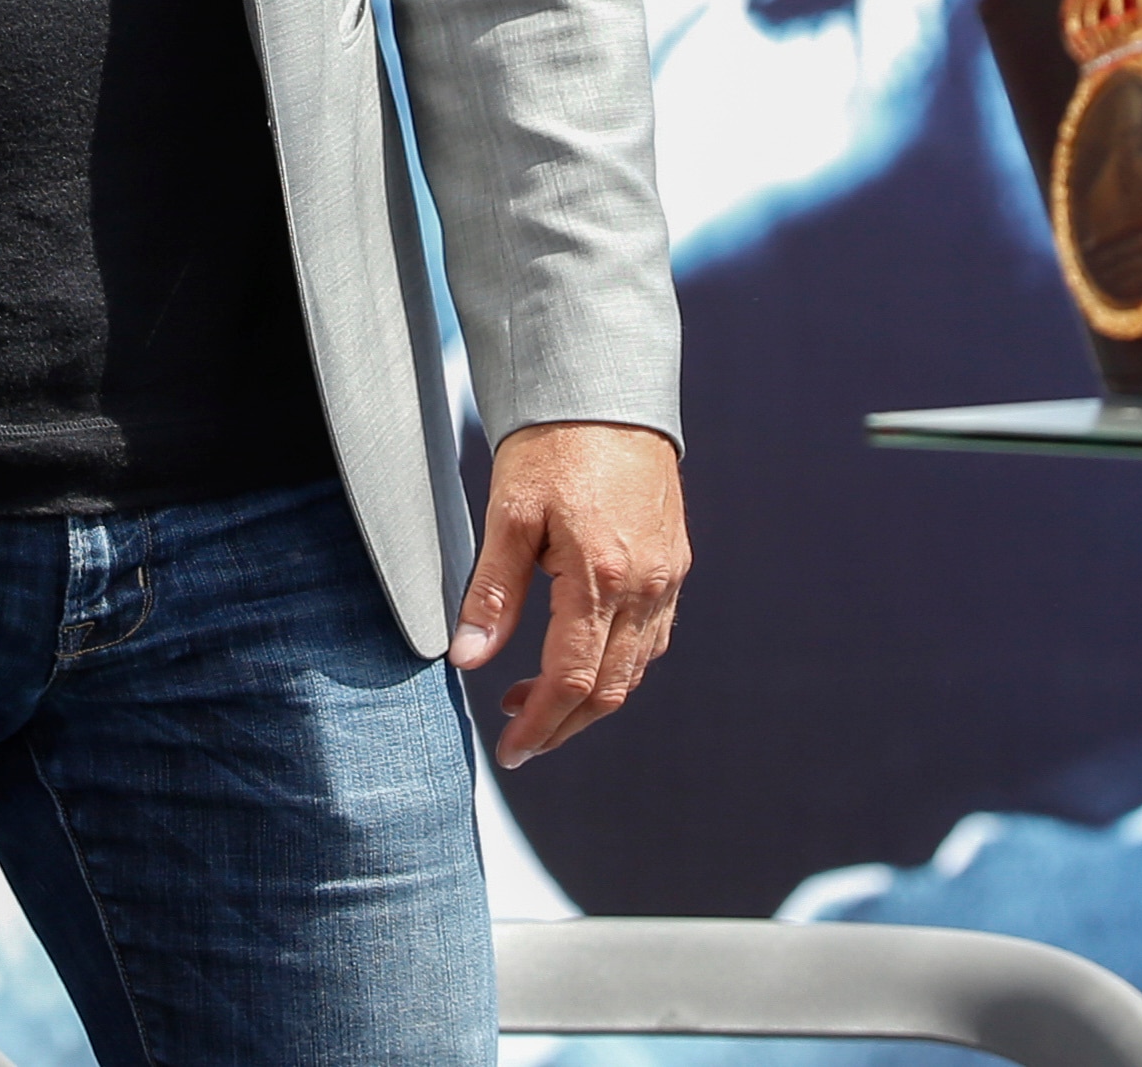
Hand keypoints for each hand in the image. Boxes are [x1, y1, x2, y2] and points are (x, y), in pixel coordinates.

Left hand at [448, 420, 687, 766]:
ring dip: (590, 700)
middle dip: (564, 726)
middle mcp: (645, 585)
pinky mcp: (673, 564)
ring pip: (636, 669)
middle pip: (611, 690)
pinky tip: (583, 657)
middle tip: (520, 738)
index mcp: (601, 577)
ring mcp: (666, 577)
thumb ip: (491, 592)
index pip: (572, 681)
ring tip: (537, 698)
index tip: (510, 748)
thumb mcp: (508, 514)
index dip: (539, 724)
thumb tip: (467, 657)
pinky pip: (653, 637)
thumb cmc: (553, 446)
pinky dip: (619, 665)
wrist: (607, 393)